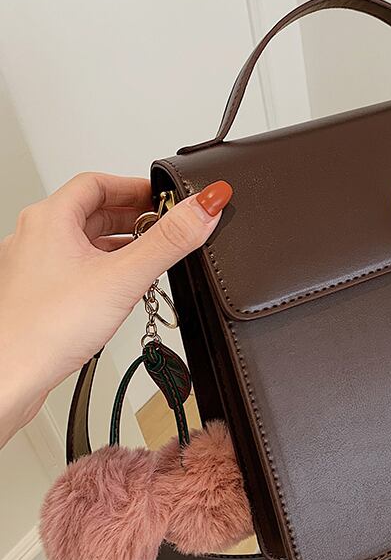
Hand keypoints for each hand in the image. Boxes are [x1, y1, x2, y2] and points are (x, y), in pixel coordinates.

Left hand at [0, 172, 231, 445]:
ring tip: (151, 258)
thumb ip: (169, 241)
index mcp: (50, 219)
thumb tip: (203, 208)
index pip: (98, 183)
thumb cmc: (45, 328)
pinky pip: (77, 267)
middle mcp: (37, 237)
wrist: (10, 376)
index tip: (165, 198)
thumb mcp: (123, 277)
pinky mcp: (39, 293)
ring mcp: (35, 265)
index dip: (136, 187)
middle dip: (133, 217)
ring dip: (120, 244)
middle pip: (93, 211)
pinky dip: (105, 268)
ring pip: (85, 241)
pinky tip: (123, 289)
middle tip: (166, 227)